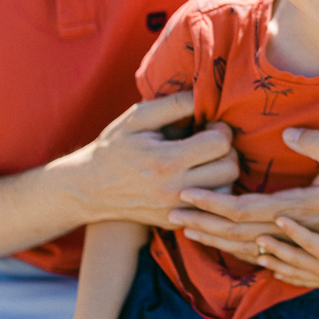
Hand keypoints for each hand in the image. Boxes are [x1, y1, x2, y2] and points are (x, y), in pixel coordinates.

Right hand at [54, 92, 238, 228]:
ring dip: (224, 171)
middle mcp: (174, 189)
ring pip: (227, 189)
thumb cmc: (114, 147)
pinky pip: (211, 207)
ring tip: (206, 160)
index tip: (209, 125)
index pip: (220, 144)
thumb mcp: (137, 118)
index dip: (221, 129)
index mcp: (165, 160)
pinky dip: (213, 191)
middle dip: (227, 149)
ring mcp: (176, 210)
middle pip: (230, 167)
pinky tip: (199, 178)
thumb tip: (205, 95)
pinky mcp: (175, 222)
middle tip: (211, 141)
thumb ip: (174, 105)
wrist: (87, 189)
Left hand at [169, 128, 318, 259]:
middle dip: (202, 222)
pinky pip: (259, 252)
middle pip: (237, 232)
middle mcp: (293, 229)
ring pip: (245, 246)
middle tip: (167, 213)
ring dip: (212, 237)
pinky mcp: (300, 244)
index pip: (246, 209)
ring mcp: (297, 241)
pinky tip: (216, 242)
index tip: (185, 194)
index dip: (214, 202)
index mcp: (299, 207)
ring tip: (183, 228)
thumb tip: (288, 133)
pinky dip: (233, 247)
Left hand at [255, 198, 318, 287]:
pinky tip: (274, 271)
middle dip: (276, 248)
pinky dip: (287, 277)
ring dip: (276, 264)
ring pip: (295, 272)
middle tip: (257, 237)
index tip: (278, 217)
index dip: (294, 230)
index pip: (310, 242)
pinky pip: (302, 281)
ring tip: (257, 255)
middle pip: (296, 259)